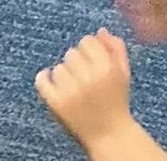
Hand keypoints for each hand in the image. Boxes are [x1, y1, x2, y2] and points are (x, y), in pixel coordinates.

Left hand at [34, 28, 133, 148]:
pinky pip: (43, 82)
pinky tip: (46, 78)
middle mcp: (89, 77)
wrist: (108, 135)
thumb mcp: (123, 72)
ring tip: (72, 85)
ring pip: (59, 68)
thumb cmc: (116, 101)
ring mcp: (71, 91)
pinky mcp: (57, 104)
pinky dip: (43, 78)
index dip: (88, 49)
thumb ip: (116, 48)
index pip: (87, 41)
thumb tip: (100, 30)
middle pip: (72, 53)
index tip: (90, 59)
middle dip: (76, 61)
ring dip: (64, 74)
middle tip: (82, 75)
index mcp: (107, 67)